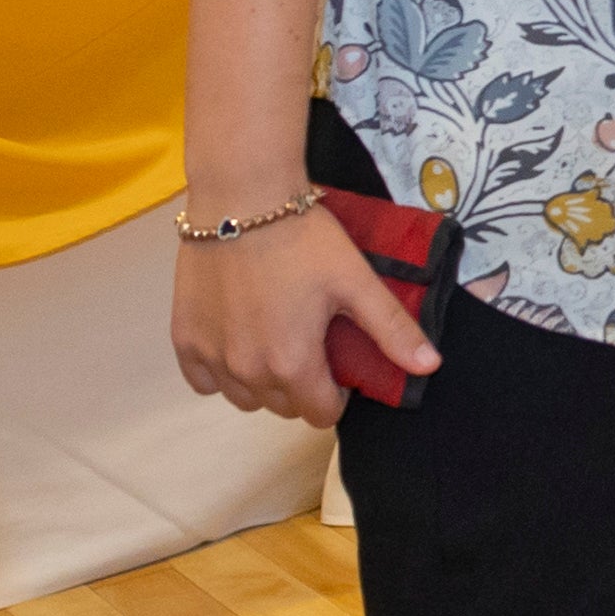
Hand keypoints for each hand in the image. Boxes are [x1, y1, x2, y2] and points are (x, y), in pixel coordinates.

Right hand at [170, 202, 435, 427]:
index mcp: (292, 364)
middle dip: (304, 388)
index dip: (338, 396)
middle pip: (282, 407)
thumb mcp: (357, 281)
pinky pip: (203, 381)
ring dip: (264, 384)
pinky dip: (222, 373)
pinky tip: (240, 342)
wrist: (241, 201)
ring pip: (244, 398)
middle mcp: (247, 372)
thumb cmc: (304, 241)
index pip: (320, 414)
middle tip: (314, 346)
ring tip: (279, 343)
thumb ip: (392, 329)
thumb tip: (430, 367)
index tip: (342, 366)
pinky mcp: (183, 339)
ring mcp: (211, 357)